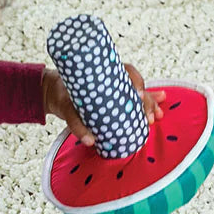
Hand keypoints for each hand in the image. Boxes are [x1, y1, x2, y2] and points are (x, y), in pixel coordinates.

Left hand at [42, 64, 166, 145]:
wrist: (55, 93)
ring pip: (138, 95)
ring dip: (151, 105)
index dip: (136, 82)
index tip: (139, 94)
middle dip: (148, 100)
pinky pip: (133, 103)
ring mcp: (116, 90)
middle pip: (137, 86)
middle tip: (151, 117)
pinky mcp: (115, 101)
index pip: (126, 72)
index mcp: (104, 73)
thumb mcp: (66, 108)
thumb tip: (90, 141)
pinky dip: (145, 107)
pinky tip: (158, 114)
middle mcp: (113, 80)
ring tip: (158, 117)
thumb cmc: (62, 96)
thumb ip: (76, 124)